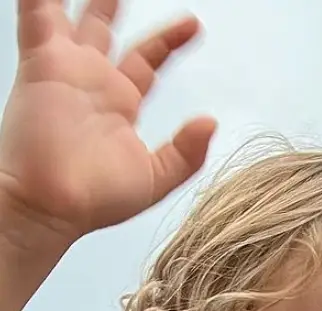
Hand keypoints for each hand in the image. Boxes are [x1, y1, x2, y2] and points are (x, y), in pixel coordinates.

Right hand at [0, 0, 215, 242]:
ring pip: (71, 15)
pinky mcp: (41, 63)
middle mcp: (92, 82)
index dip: (170, 41)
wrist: (56, 203)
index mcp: (120, 103)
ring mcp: (66, 70)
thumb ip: (186, 154)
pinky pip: (35, 16)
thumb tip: (210, 122)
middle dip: (115, 4)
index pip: (148, 60)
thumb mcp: (155, 179)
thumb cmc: (96, 200)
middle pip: (106, 29)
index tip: (193, 25)